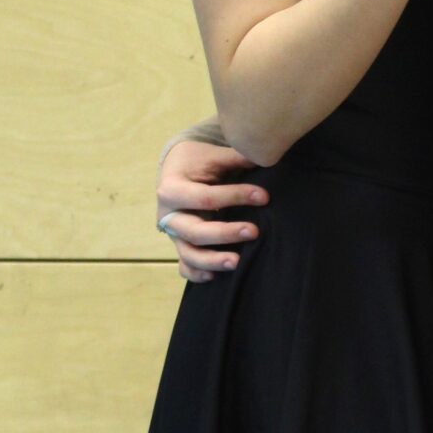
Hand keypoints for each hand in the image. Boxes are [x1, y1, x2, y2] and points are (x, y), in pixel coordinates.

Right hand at [156, 136, 268, 281]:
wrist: (177, 169)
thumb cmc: (197, 162)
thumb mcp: (212, 156)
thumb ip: (235, 157)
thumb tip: (264, 154)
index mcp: (172, 189)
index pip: (206, 197)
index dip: (235, 196)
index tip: (264, 196)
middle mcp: (169, 216)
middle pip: (194, 231)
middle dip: (224, 234)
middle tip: (254, 232)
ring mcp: (174, 234)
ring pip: (188, 255)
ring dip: (212, 261)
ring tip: (237, 262)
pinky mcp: (180, 245)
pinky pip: (185, 266)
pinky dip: (197, 274)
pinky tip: (215, 278)